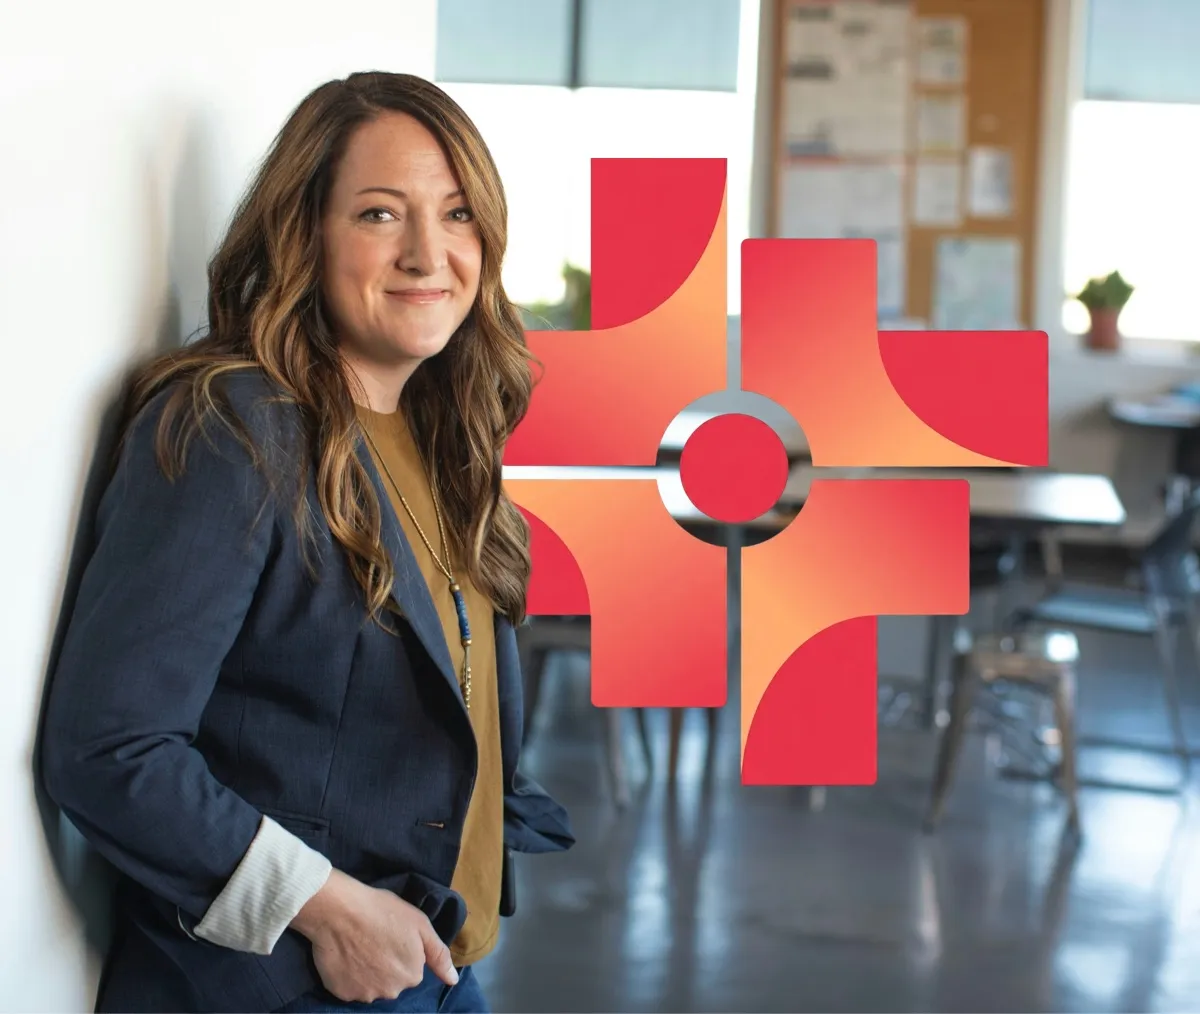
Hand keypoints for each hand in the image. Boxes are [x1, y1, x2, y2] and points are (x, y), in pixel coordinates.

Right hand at [291, 869, 458, 1003]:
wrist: (339, 911)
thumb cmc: (383, 911)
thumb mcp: (420, 924)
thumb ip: (439, 955)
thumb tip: (453, 980)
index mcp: (412, 975)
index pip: (412, 968)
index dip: (402, 950)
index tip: (391, 934)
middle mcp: (391, 992)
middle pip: (393, 980)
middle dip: (387, 964)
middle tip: (375, 940)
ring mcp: (365, 994)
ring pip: (372, 985)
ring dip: (368, 972)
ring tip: (359, 946)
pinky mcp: (342, 994)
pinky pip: (350, 987)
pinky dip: (348, 976)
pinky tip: (346, 955)